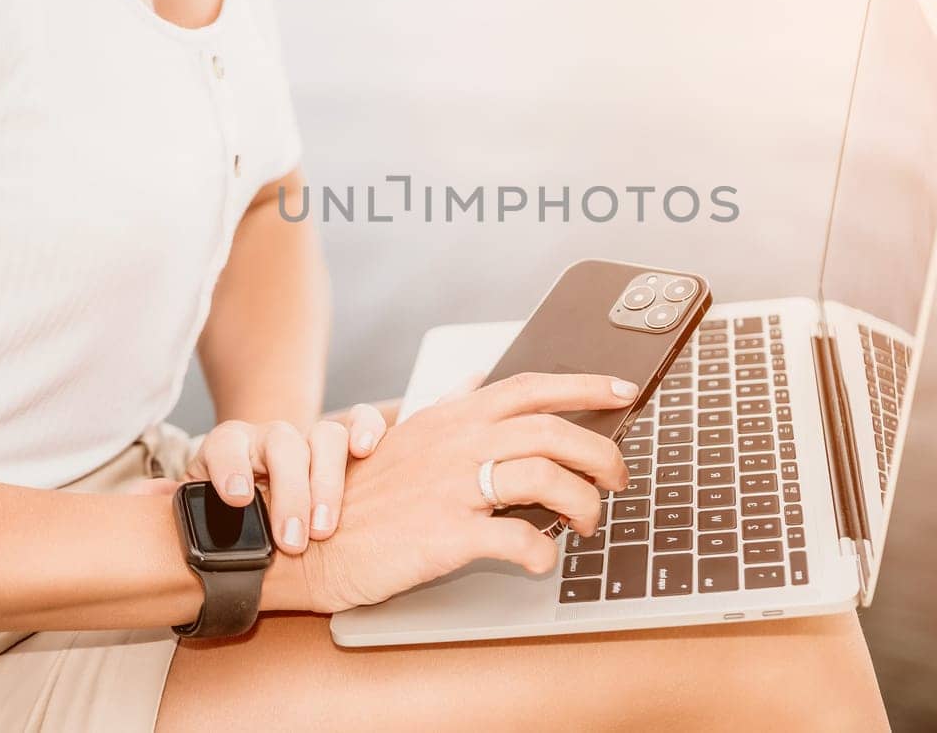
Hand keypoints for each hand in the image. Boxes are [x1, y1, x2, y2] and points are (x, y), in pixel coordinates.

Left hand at [177, 405, 388, 554]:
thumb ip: (175, 503)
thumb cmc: (230, 507)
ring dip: (328, 480)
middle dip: (290, 493)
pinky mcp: (345, 441)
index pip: (226, 444)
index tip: (238, 498)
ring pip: (324, 435)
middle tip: (292, 542)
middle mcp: (271, 438)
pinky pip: (360, 420)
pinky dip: (367, 429)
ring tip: (326, 528)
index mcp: (229, 448)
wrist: (263, 484)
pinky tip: (368, 451)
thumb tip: (141, 501)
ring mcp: (309, 437)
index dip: (231, 467)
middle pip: (283, 445)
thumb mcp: (201, 506)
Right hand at [291, 372, 638, 611]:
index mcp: (454, 418)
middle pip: (553, 431)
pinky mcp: (446, 536)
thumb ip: (449, 405)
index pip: (532, 387)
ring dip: (583, 502)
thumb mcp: (406, 435)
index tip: (624, 391)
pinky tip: (543, 559)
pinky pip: (514, 541)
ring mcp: (453, 489)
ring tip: (588, 521)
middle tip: (619, 475)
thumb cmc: (366, 496)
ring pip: (545, 480)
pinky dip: (541, 552)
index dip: (585, 385)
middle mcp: (458, 444)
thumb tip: (480, 376)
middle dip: (601, 452)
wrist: (312, 542)